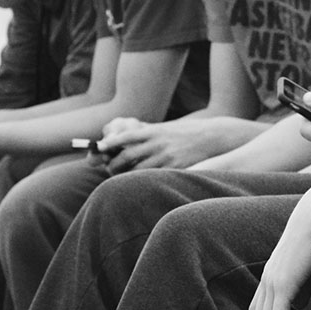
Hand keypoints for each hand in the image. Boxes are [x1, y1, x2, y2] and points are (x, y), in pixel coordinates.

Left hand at [100, 118, 216, 173]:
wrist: (210, 137)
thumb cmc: (184, 133)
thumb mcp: (165, 128)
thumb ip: (146, 134)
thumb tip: (124, 139)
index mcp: (154, 131)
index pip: (127, 136)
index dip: (111, 142)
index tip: (100, 147)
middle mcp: (158, 143)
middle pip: (128, 155)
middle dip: (114, 163)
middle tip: (109, 168)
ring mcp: (166, 156)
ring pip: (138, 169)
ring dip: (126, 175)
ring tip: (121, 177)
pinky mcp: (175, 167)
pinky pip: (154, 176)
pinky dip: (143, 179)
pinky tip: (139, 181)